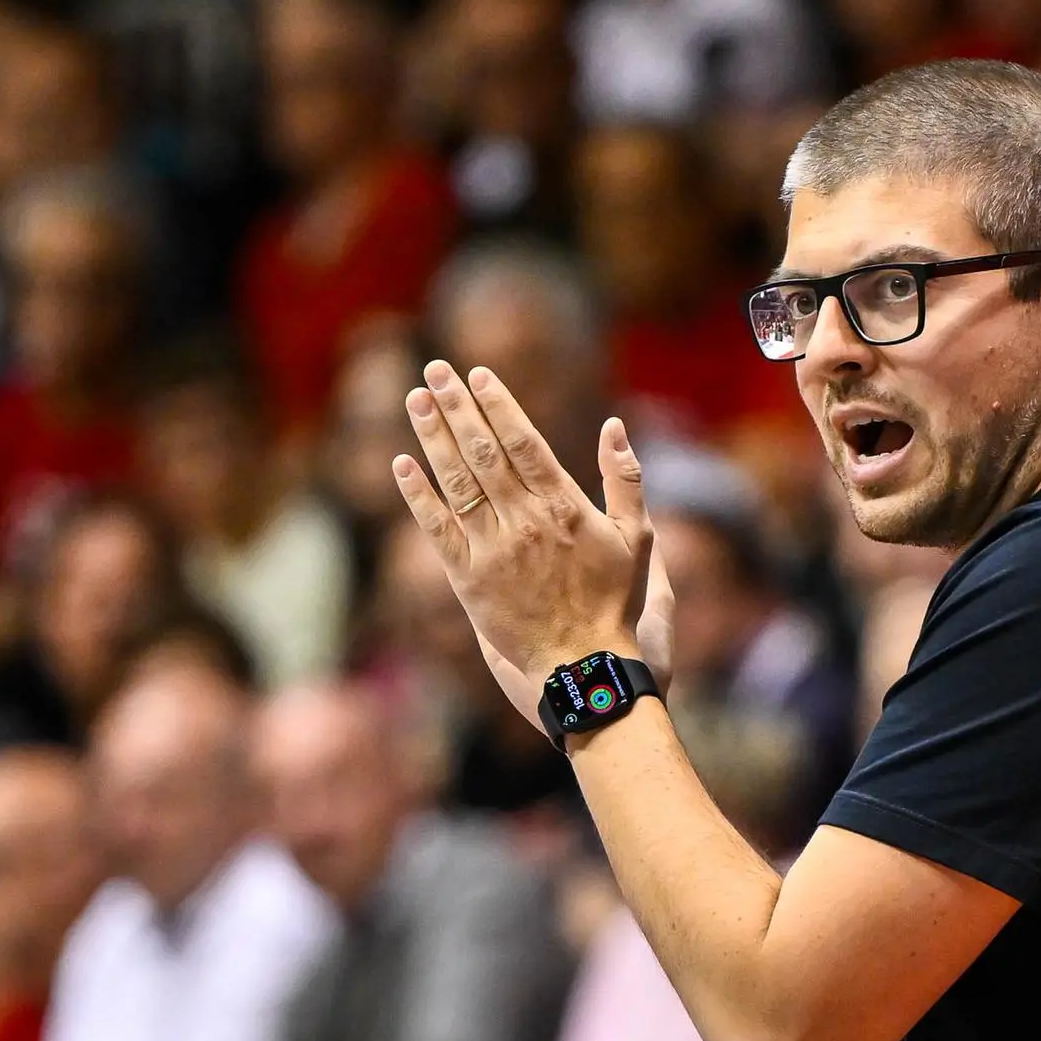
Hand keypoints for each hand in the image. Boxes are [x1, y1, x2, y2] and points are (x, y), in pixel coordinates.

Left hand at [394, 360, 655, 701]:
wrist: (584, 669)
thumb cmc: (616, 605)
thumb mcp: (638, 539)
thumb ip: (626, 480)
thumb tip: (614, 426)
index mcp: (564, 507)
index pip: (523, 442)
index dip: (497, 405)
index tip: (477, 374)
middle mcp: (525, 522)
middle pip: (483, 452)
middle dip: (457, 407)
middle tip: (436, 371)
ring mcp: (493, 551)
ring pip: (456, 483)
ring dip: (433, 437)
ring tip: (416, 400)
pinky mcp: (469, 581)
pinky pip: (437, 530)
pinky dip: (418, 495)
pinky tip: (402, 464)